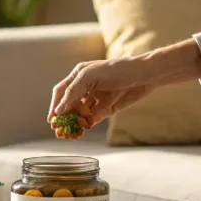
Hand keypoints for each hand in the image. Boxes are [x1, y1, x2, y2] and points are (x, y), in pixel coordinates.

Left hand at [48, 38, 200, 125]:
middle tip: (55, 126)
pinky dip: (68, 101)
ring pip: (67, 94)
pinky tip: (65, 113)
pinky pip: (75, 89)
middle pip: (62, 94)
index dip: (58, 110)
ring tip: (62, 126)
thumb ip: (95, 114)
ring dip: (63, 111)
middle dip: (57, 112)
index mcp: (86, 83)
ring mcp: (86, 74)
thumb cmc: (131, 88)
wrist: (146, 76)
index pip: (66, 95)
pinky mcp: (90, 73)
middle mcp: (83, 77)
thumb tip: (84, 126)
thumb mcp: (109, 106)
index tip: (54, 124)